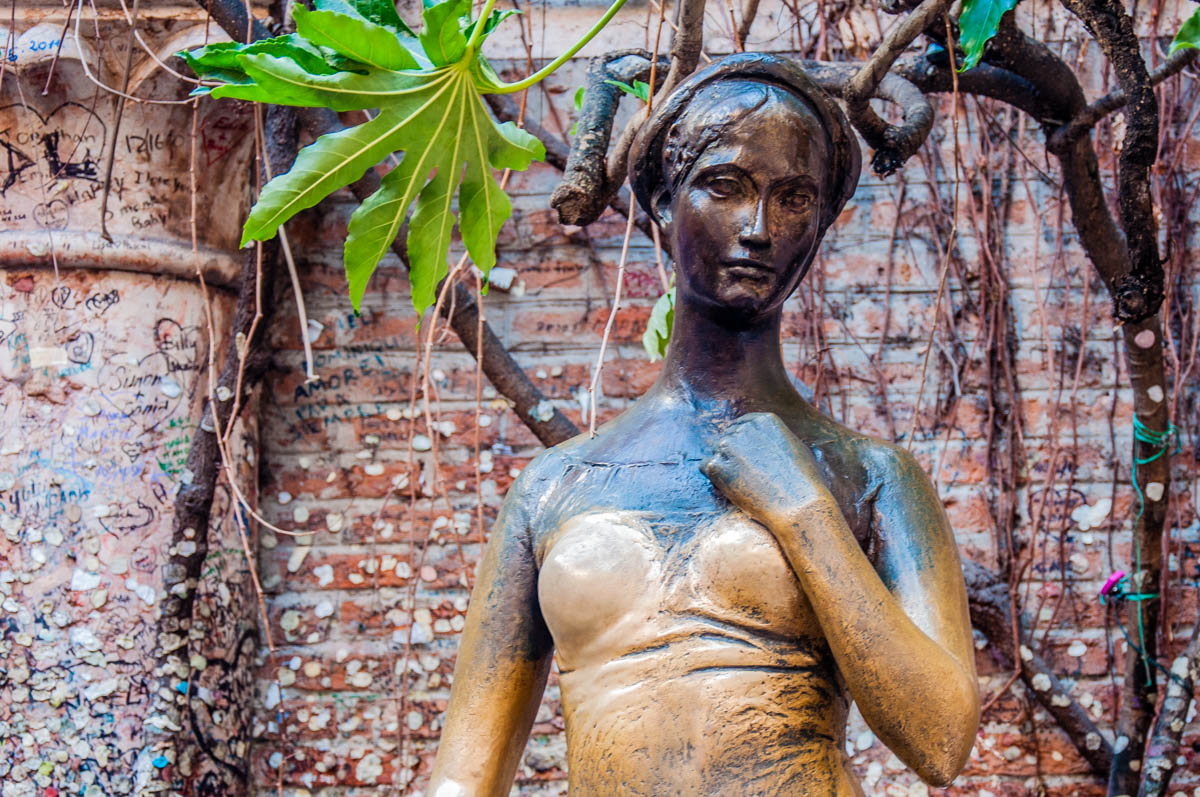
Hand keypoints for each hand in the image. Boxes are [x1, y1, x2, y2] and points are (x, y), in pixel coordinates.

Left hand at [701, 412, 832, 525]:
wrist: (799, 506)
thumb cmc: (805, 482)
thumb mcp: (796, 447)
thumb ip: (775, 439)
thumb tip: (766, 441)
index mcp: (764, 420)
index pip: (741, 425)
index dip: (742, 442)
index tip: (746, 456)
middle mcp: (744, 428)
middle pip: (728, 438)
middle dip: (733, 455)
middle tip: (747, 476)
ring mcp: (728, 446)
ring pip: (716, 453)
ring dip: (725, 466)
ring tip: (745, 485)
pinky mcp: (717, 466)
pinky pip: (706, 467)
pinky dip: (715, 478)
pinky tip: (732, 489)